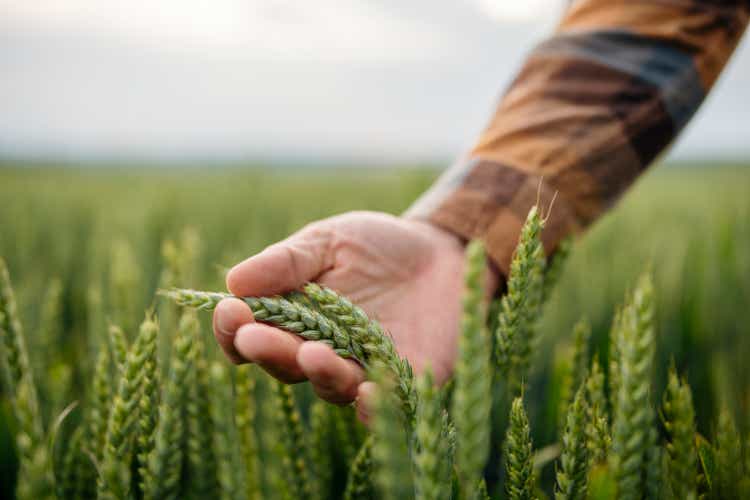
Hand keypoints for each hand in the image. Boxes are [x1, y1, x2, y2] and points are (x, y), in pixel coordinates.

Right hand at [212, 211, 497, 417]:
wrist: (443, 253)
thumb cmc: (376, 246)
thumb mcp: (330, 241)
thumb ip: (287, 261)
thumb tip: (234, 280)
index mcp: (293, 320)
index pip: (251, 335)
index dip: (235, 329)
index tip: (230, 309)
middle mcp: (321, 352)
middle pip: (285, 364)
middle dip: (269, 351)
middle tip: (255, 338)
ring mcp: (362, 370)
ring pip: (332, 384)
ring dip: (319, 372)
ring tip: (312, 353)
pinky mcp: (405, 381)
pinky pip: (385, 402)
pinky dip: (373, 403)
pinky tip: (368, 392)